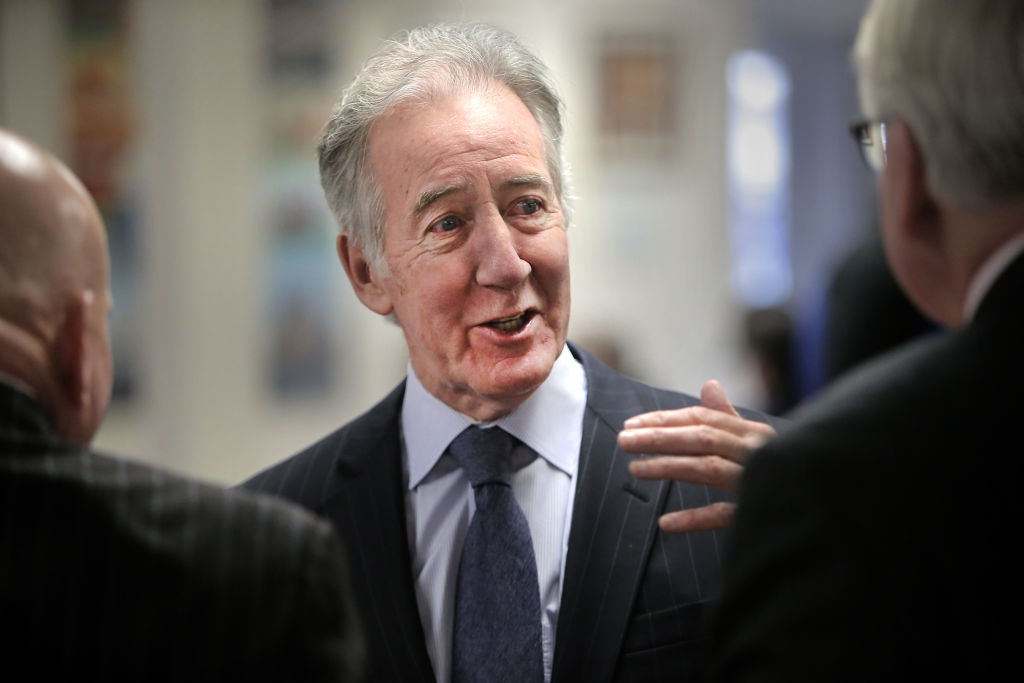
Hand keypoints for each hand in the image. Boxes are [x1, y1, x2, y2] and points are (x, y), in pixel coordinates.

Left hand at [618, 379, 774, 532]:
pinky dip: (695, 519)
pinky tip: (667, 522)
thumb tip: (709, 384)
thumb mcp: (758, 438)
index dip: (665, 420)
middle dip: (659, 437)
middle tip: (623, 441)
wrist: (830, 494)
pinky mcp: (760, 511)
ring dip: (669, 468)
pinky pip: (725, 515)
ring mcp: (758, 481)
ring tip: (635, 469)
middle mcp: (755, 451)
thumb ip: (729, 415)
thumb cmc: (785, 464)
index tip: (631, 425)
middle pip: (700, 438)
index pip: (702, 419)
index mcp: (752, 432)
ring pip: (707, 469)